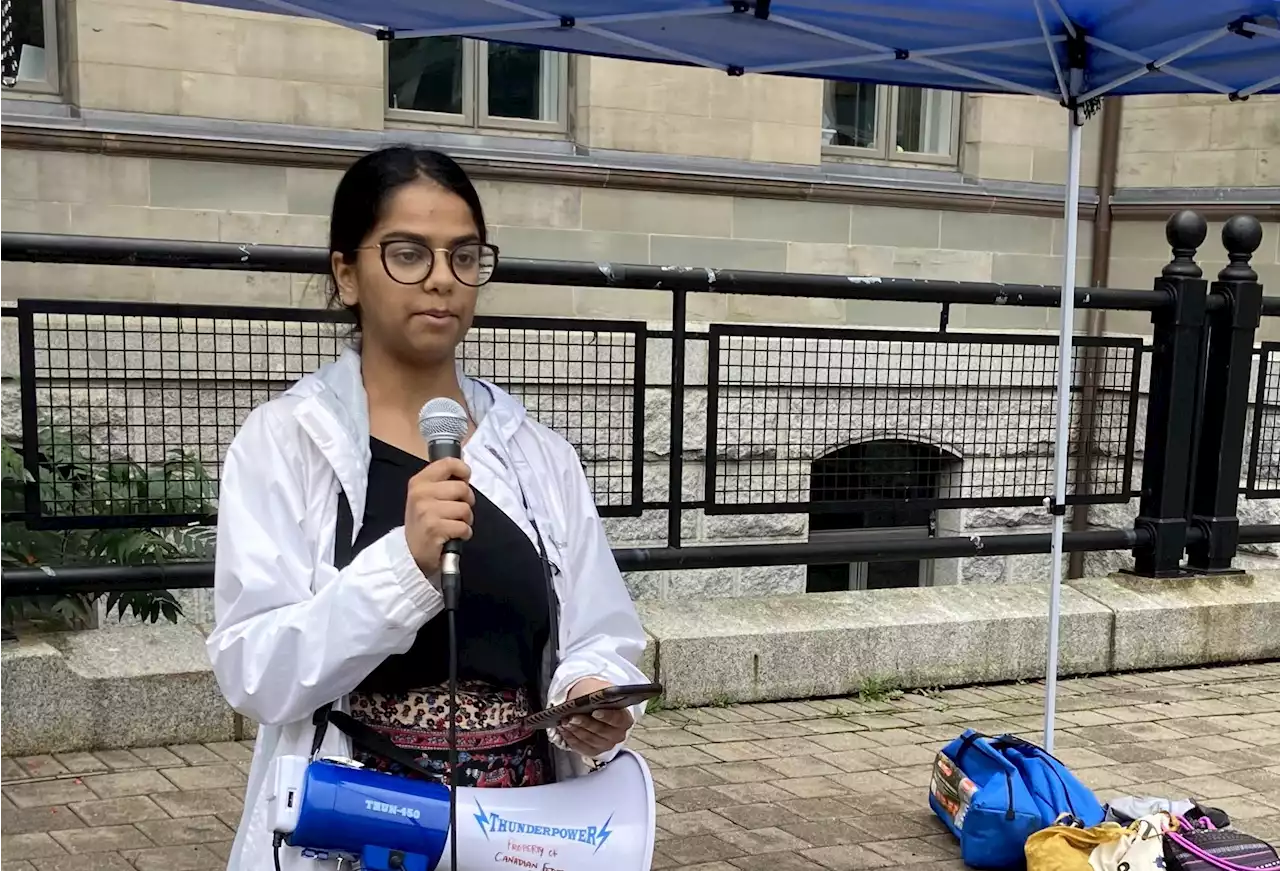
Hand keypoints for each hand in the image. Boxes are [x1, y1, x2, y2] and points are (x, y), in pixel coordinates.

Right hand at [404, 457, 473, 575]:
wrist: (411, 554)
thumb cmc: (424, 523)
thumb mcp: (426, 497)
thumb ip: (442, 482)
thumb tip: (464, 471)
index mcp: (419, 482)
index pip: (448, 463)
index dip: (463, 471)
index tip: (464, 480)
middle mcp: (420, 494)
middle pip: (462, 487)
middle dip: (467, 501)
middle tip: (457, 511)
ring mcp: (426, 511)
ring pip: (465, 508)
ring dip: (466, 520)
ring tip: (453, 525)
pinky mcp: (434, 529)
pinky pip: (464, 526)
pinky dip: (464, 534)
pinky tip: (453, 536)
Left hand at [558, 678, 632, 757]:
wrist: (591, 705)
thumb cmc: (597, 698)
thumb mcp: (600, 690)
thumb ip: (598, 694)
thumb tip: (590, 697)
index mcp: (624, 719)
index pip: (618, 719)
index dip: (606, 716)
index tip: (594, 712)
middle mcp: (618, 735)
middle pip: (601, 731)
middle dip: (585, 723)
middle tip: (572, 716)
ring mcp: (606, 745)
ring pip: (589, 740)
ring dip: (575, 730)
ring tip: (565, 721)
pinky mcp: (593, 751)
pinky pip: (581, 747)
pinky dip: (571, 738)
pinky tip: (564, 729)